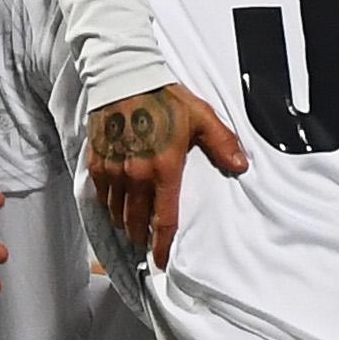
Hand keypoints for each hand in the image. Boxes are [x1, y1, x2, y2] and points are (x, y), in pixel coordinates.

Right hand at [83, 85, 248, 266]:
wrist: (123, 77)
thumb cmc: (164, 97)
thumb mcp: (201, 117)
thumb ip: (222, 144)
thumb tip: (241, 166)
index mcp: (164, 169)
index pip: (163, 221)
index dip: (162, 246)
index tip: (162, 262)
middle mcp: (135, 176)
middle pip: (136, 223)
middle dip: (143, 238)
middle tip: (148, 244)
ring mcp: (113, 171)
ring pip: (117, 212)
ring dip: (126, 223)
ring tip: (134, 227)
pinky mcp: (97, 162)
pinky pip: (101, 195)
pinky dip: (110, 205)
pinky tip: (116, 206)